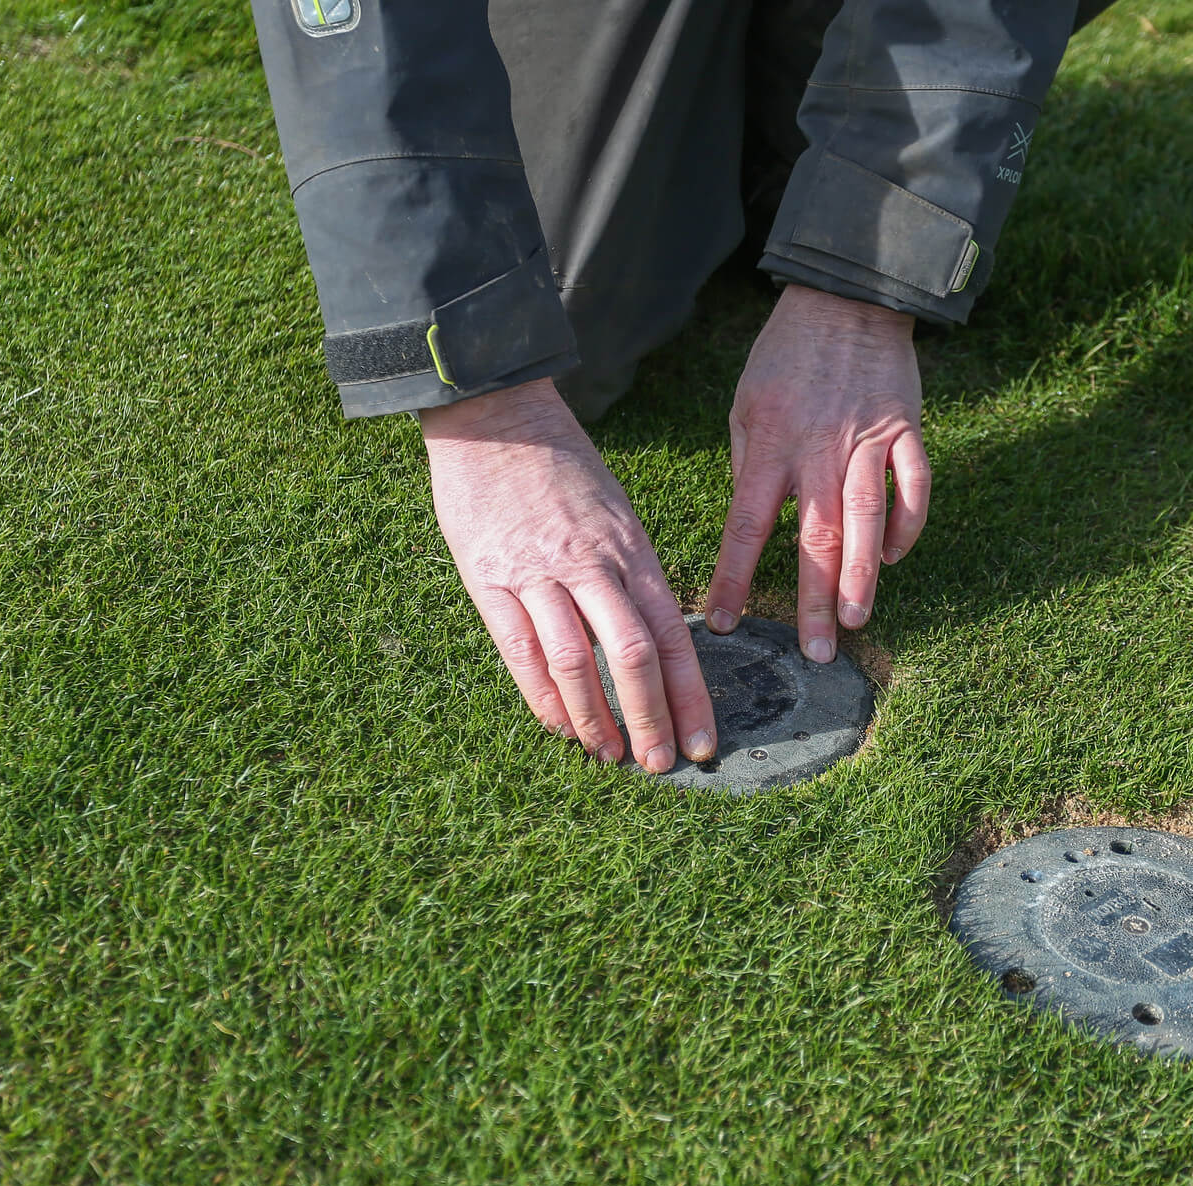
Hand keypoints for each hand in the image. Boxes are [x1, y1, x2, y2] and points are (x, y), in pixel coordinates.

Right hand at [422, 378, 716, 771]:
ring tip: (610, 756)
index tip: (702, 740)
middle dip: (651, 716)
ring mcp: (539, 572)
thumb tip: (650, 638)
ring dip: (596, 717)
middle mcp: (592, 564)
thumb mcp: (615, 512)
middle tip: (662, 764)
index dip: (690, 693)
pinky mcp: (490, 577)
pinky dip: (543, 695)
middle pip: (634, 654)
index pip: (673, 634)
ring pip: (577, 660)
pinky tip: (559, 726)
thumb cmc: (561, 465)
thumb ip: (630, 572)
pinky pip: (521, 649)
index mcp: (631, 549)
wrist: (495, 414)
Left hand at [704, 284, 930, 660]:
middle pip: (815, 536)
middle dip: (813, 599)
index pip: (746, 526)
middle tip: (817, 651)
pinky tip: (895, 558)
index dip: (735, 578)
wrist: (848, 295)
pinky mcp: (906, 429)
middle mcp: (818, 449)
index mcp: (769, 444)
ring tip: (857, 620)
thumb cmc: (786, 355)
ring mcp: (867, 441)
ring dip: (863, 575)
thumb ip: (749, 463)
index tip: (726, 622)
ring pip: (866, 520)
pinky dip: (907, 525)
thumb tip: (753, 523)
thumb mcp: (745, 403)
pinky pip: (913, 487)